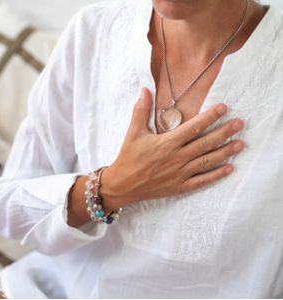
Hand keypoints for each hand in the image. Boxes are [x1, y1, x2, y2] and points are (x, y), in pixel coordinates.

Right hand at [101, 87, 244, 208]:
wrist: (123, 185)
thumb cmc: (128, 157)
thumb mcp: (133, 132)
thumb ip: (141, 110)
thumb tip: (144, 89)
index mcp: (167, 142)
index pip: (194, 127)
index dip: (210, 116)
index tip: (224, 108)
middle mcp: (177, 157)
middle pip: (206, 143)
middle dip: (224, 132)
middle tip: (240, 124)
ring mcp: (180, 173)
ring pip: (207, 161)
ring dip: (225, 152)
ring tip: (240, 144)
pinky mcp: (180, 186)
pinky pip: (202, 181)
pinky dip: (216, 175)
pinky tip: (229, 168)